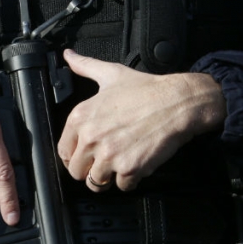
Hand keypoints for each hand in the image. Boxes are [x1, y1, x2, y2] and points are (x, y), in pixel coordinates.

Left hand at [57, 49, 226, 191]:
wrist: (178, 102)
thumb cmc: (147, 89)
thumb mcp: (111, 74)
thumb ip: (85, 67)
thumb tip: (69, 56)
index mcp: (81, 117)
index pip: (64, 151)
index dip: (75, 156)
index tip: (85, 156)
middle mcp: (91, 138)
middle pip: (77, 172)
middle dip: (90, 170)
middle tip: (104, 162)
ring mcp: (110, 155)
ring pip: (97, 182)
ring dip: (109, 177)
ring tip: (120, 164)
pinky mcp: (130, 168)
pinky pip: (122, 186)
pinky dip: (131, 180)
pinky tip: (137, 165)